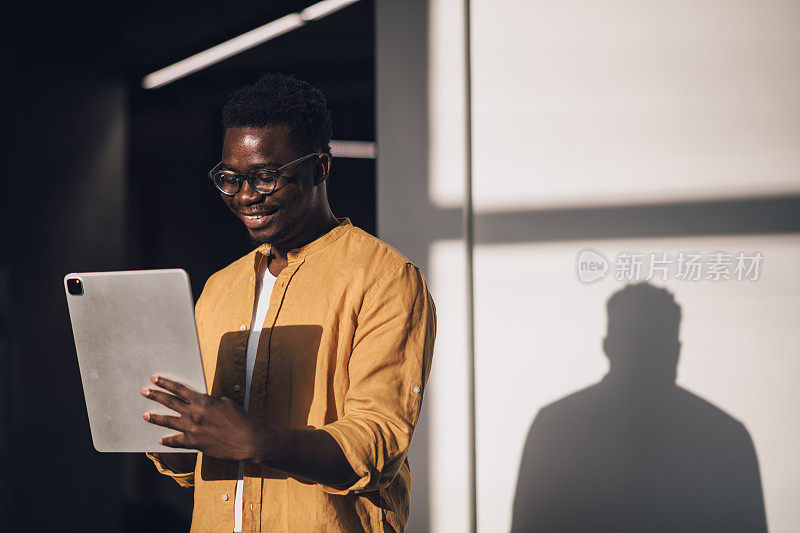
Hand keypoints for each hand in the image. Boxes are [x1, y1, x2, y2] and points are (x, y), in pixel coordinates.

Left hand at [141, 374, 264, 460]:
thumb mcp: (226, 403)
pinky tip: (160, 440)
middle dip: (156, 396)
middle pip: (170, 402)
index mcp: (203, 401)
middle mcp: (195, 414)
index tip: (155, 379)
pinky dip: (168, 441)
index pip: (180, 389)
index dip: (166, 383)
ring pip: (169, 422)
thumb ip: (211, 402)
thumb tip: (203, 403)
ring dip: (156, 418)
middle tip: (144, 392)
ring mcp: (193, 429)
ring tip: (145, 415)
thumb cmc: (241, 420)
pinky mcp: (195, 443)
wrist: (248, 440)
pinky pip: (177, 441)